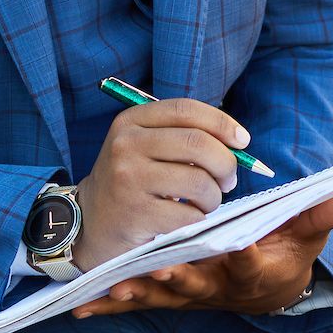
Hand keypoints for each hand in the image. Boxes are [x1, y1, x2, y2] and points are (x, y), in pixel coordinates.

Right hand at [70, 98, 248, 270]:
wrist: (89, 223)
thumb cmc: (132, 182)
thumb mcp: (144, 147)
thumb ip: (183, 136)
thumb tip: (239, 142)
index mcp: (131, 121)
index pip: (187, 110)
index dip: (222, 123)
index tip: (243, 141)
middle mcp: (126, 145)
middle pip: (198, 144)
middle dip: (226, 163)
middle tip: (229, 179)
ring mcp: (128, 180)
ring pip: (198, 181)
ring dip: (214, 196)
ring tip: (205, 202)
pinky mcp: (135, 214)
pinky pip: (188, 215)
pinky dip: (198, 219)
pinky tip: (187, 219)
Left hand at [74, 196, 332, 318]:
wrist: (263, 287)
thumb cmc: (283, 251)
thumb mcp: (306, 234)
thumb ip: (322, 218)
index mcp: (252, 268)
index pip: (251, 263)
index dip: (248, 258)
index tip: (244, 246)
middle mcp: (217, 285)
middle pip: (197, 283)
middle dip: (178, 277)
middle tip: (160, 268)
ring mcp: (187, 293)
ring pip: (161, 295)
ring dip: (138, 294)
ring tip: (116, 290)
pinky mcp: (165, 294)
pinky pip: (135, 302)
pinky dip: (109, 306)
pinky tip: (82, 309)